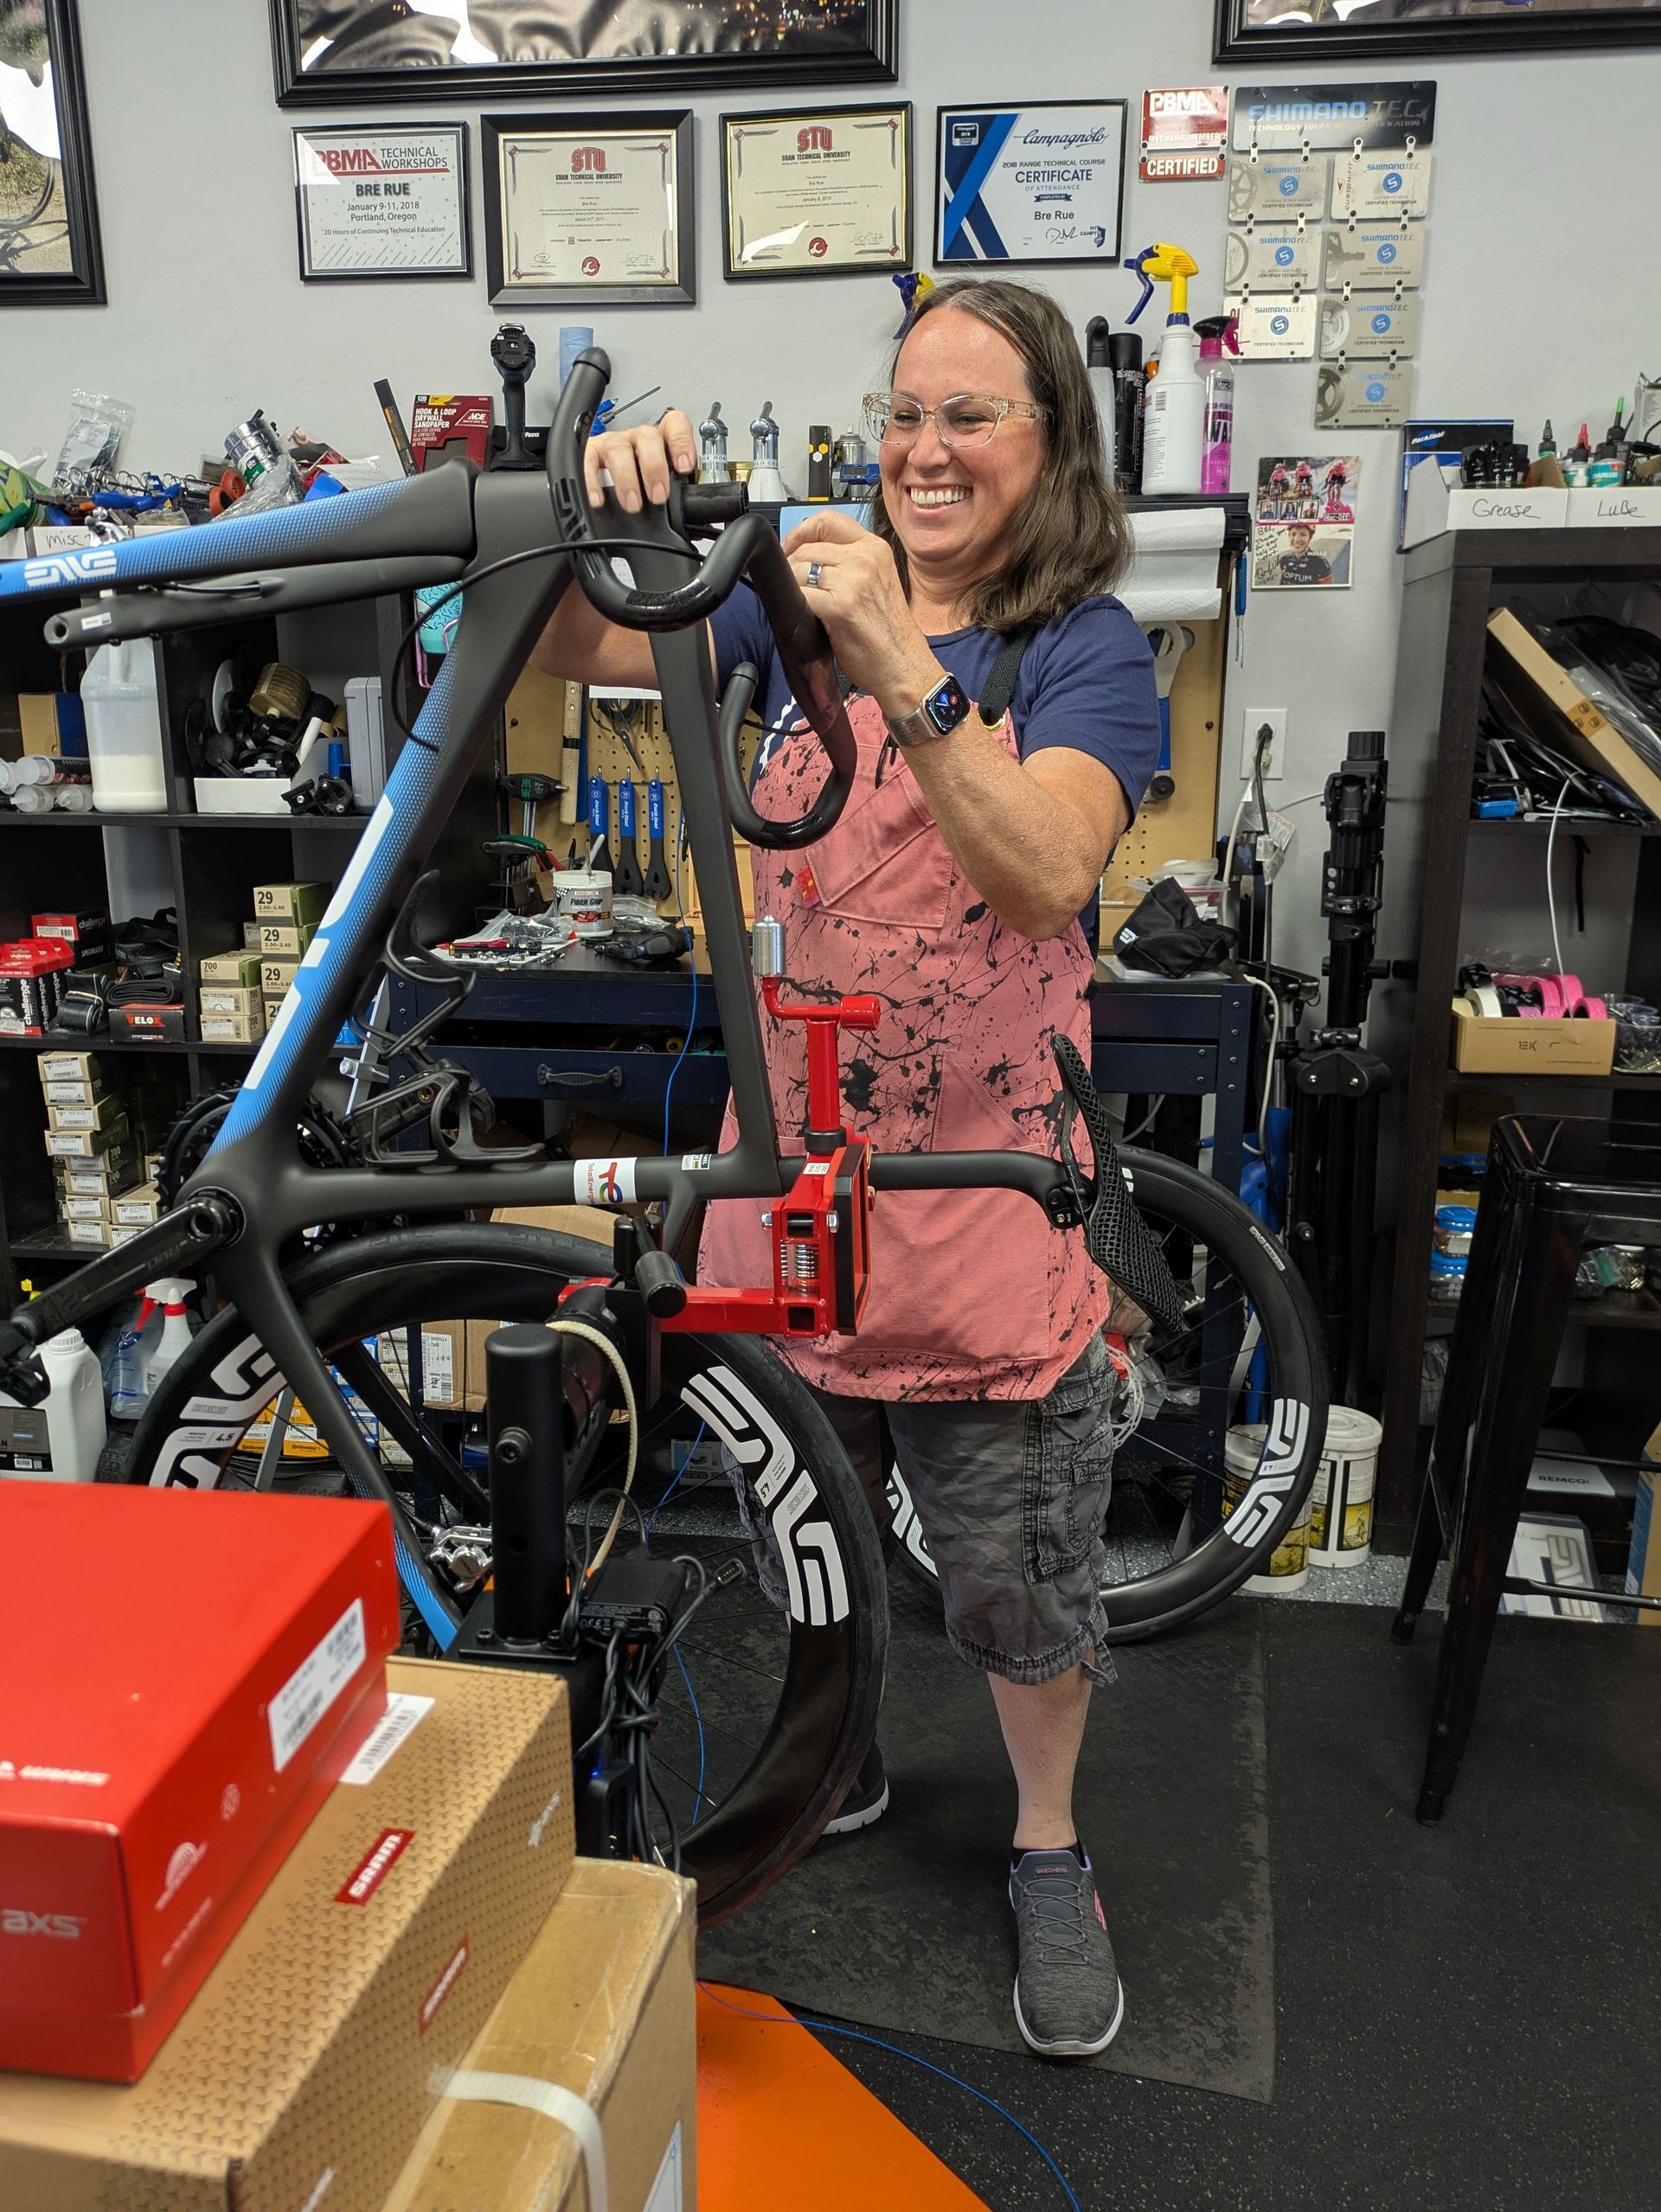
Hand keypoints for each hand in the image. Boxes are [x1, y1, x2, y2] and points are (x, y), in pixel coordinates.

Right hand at [584, 409, 696, 512]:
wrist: (606, 489)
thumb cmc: (639, 487)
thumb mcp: (661, 488)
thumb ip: (676, 496)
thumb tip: (694, 523)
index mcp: (659, 442)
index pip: (674, 424)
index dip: (681, 442)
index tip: (684, 467)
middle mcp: (636, 439)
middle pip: (647, 437)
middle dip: (654, 467)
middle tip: (658, 496)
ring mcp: (612, 444)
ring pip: (619, 449)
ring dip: (627, 478)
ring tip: (632, 504)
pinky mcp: (589, 455)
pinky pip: (588, 462)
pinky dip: (592, 480)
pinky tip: (599, 498)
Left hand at [782, 510, 940, 719]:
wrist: (903, 665)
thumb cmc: (888, 632)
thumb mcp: (875, 583)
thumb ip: (849, 564)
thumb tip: (809, 558)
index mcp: (875, 548)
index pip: (828, 519)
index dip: (801, 531)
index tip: (790, 547)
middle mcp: (866, 557)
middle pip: (809, 545)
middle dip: (791, 563)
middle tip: (789, 582)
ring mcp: (855, 579)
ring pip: (800, 568)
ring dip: (791, 584)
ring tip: (798, 600)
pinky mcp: (842, 605)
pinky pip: (801, 593)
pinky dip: (794, 603)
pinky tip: (801, 614)